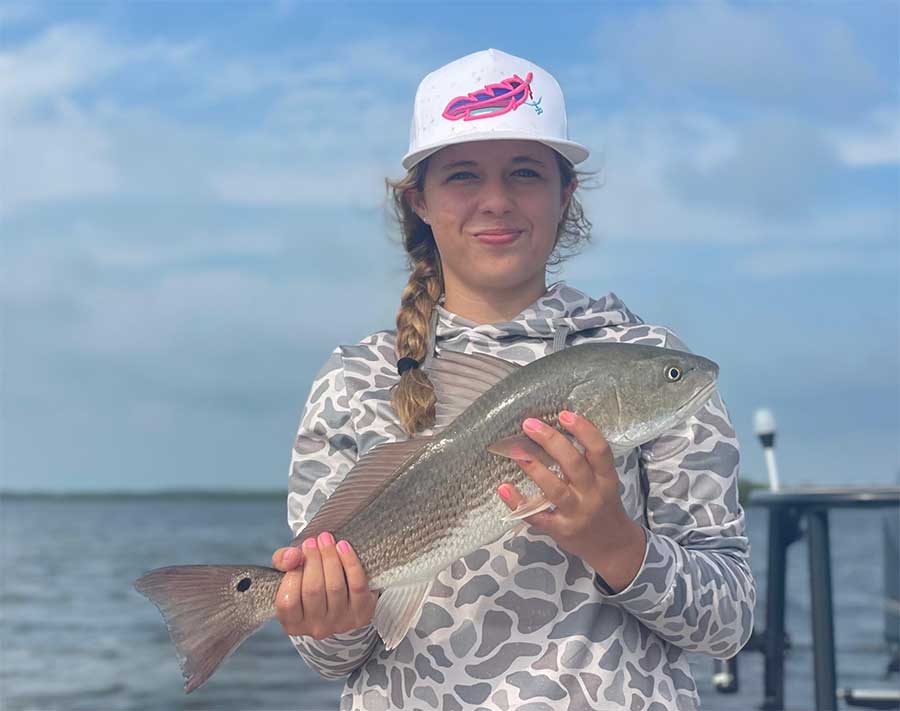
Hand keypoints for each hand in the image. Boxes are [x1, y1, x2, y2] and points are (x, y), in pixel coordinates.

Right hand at [272, 532, 377, 638]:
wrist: (341, 595)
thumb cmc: (309, 582)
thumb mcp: (289, 573)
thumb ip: (282, 561)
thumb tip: (292, 556)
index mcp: (293, 624)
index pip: (288, 601)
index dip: (293, 574)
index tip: (299, 551)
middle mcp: (317, 628)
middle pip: (313, 590)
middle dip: (313, 560)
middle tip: (314, 541)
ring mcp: (341, 623)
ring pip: (335, 587)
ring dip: (331, 558)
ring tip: (326, 540)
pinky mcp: (362, 614)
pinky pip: (357, 585)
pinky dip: (350, 563)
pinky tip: (343, 547)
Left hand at [497, 410, 646, 592]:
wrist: (612, 546)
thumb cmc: (604, 504)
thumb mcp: (605, 481)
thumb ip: (587, 461)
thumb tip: (556, 428)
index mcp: (606, 478)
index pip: (599, 451)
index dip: (584, 430)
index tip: (565, 414)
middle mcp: (593, 495)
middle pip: (573, 465)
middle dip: (551, 442)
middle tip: (529, 424)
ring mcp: (576, 514)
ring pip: (555, 490)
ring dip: (534, 469)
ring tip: (516, 452)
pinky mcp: (560, 530)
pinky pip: (537, 517)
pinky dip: (519, 503)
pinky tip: (504, 488)